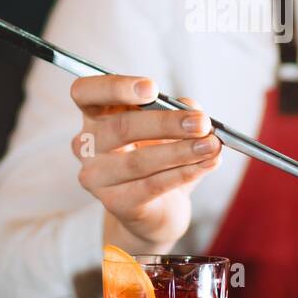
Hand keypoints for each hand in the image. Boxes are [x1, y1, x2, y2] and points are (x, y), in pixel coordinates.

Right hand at [70, 75, 220, 251]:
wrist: (157, 209)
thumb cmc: (158, 155)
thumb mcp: (168, 127)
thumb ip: (176, 111)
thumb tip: (190, 110)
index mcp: (95, 115)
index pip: (85, 92)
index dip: (115, 88)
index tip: (152, 88)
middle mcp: (87, 145)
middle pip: (120, 127)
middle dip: (166, 123)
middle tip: (201, 122)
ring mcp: (97, 177)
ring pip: (139, 161)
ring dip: (181, 151)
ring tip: (212, 145)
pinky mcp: (115, 203)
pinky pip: (152, 185)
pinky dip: (184, 173)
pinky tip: (206, 164)